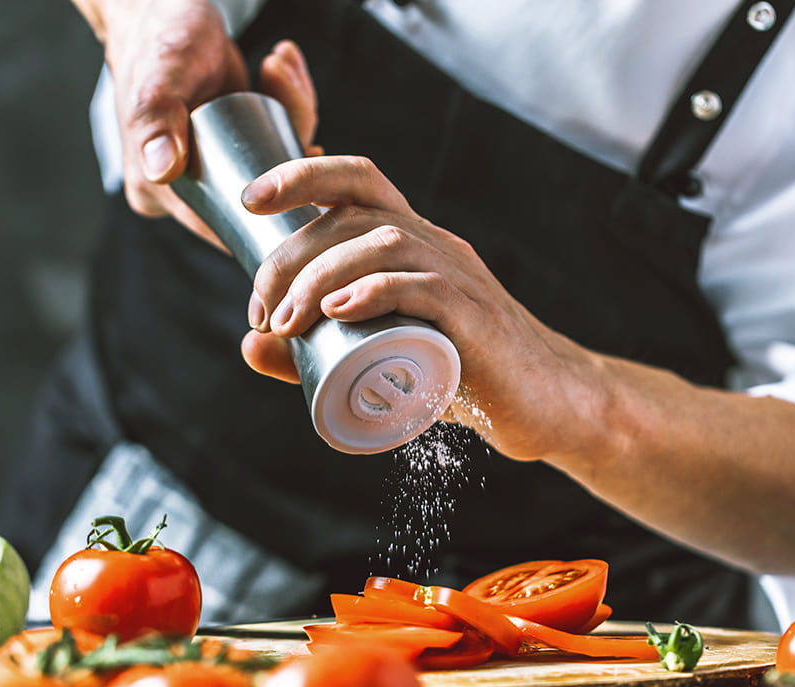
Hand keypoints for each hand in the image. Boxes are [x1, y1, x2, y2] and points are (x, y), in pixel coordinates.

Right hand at [96, 0, 318, 243]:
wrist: (160, 7)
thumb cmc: (155, 39)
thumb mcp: (159, 79)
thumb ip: (156, 120)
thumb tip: (162, 170)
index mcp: (160, 192)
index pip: (222, 228)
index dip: (270, 216)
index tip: (302, 174)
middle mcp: (187, 190)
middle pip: (258, 200)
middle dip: (291, 156)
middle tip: (294, 102)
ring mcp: (213, 169)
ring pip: (273, 170)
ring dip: (294, 119)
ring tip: (279, 69)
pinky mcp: (235, 147)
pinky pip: (275, 144)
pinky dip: (290, 107)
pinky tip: (284, 68)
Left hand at [238, 154, 587, 462]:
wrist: (545, 404)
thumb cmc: (462, 376)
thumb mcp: (384, 358)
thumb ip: (315, 352)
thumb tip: (249, 345)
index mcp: (415, 245)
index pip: (359, 180)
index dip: (301, 175)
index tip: (250, 203)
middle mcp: (437, 247)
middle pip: (357, 213)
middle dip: (291, 254)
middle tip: (261, 312)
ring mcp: (461, 279)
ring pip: (384, 242)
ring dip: (320, 275)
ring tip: (287, 321)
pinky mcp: (476, 320)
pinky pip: (425, 286)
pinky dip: (374, 292)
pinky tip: (337, 311)